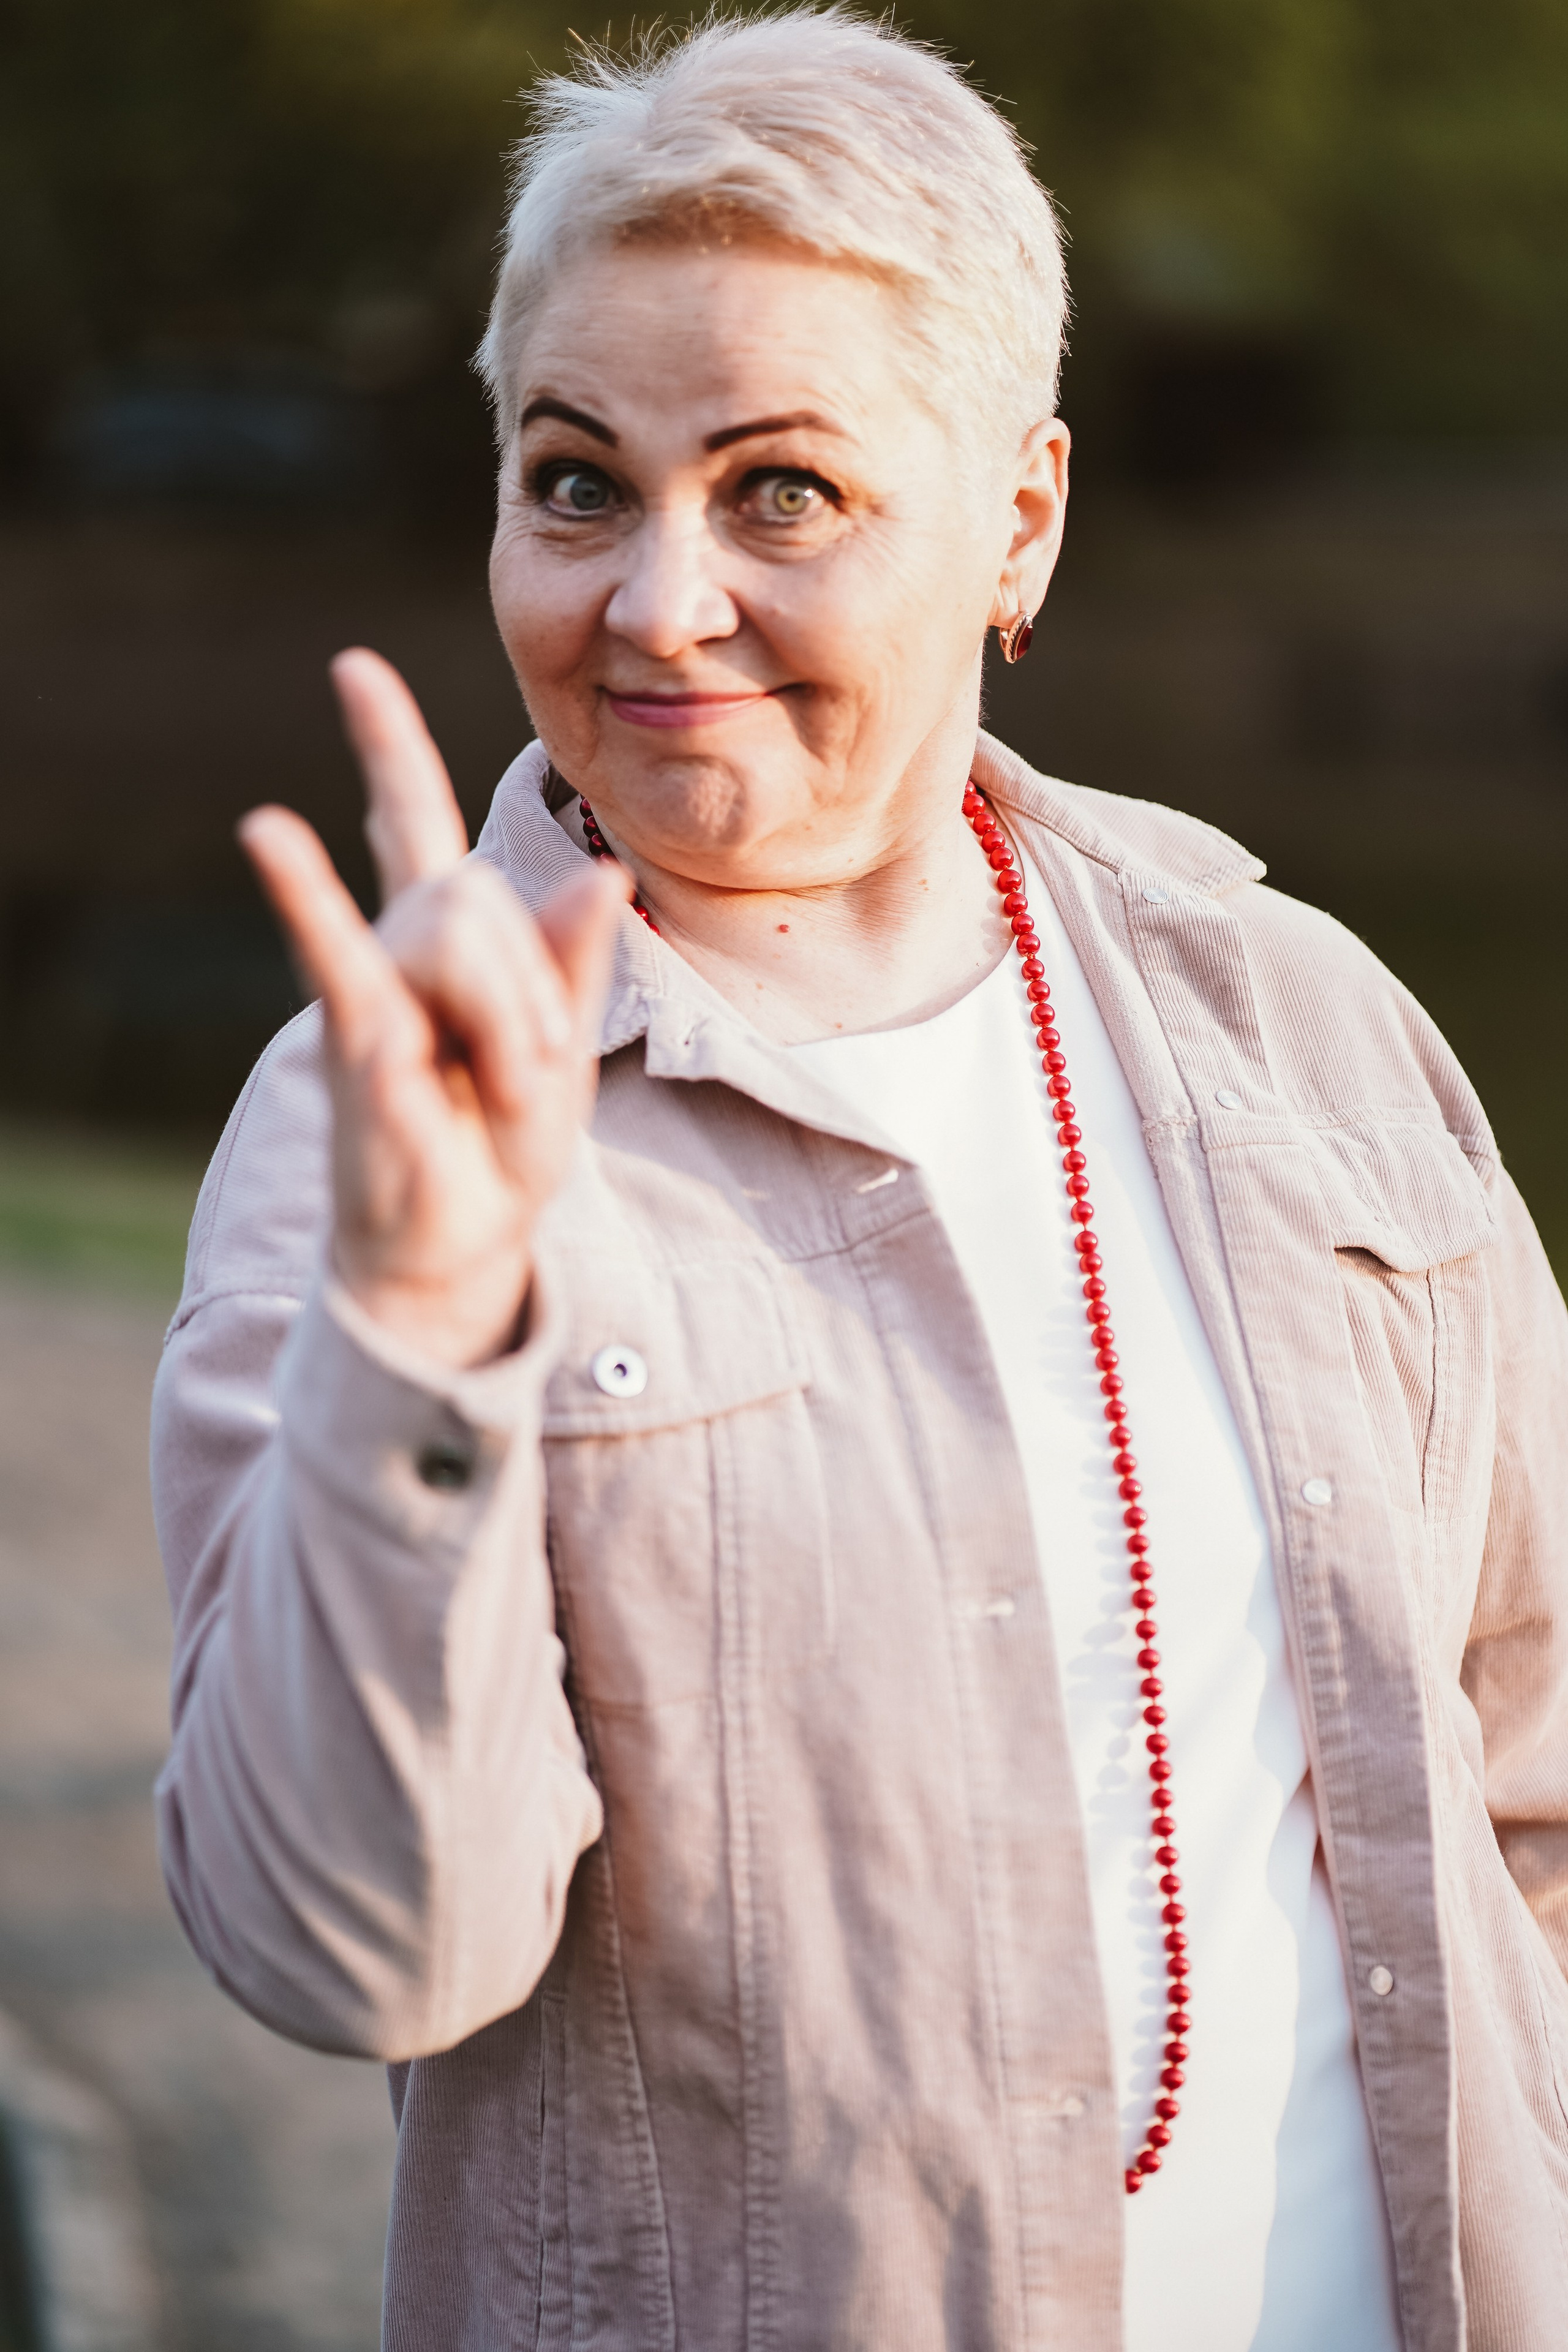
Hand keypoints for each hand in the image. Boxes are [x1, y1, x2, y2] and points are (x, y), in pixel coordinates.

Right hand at [239, 648, 628, 1366]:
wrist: (461, 1242)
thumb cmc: (503, 1144)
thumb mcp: (562, 1050)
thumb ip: (573, 963)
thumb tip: (603, 871)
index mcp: (451, 939)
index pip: (414, 822)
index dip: (386, 747)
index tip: (351, 668)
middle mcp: (400, 946)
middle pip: (480, 896)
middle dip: (533, 988)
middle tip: (535, 1070)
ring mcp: (374, 986)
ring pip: (460, 933)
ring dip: (512, 1024)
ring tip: (503, 1088)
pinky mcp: (358, 1036)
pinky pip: (340, 955)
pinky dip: (306, 895)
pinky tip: (265, 831)